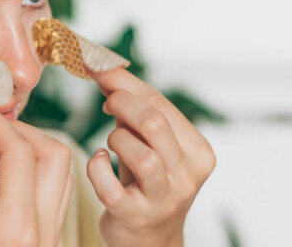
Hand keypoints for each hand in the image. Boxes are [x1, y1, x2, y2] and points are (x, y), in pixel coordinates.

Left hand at [86, 68, 215, 246]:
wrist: (148, 236)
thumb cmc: (145, 181)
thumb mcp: (148, 142)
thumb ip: (133, 110)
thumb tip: (103, 70)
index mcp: (197, 151)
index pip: (161, 104)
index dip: (124, 81)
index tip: (96, 64)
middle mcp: (188, 175)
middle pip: (154, 123)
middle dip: (121, 103)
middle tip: (107, 103)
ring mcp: (164, 198)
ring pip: (140, 154)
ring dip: (115, 139)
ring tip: (110, 144)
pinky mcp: (135, 216)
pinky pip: (110, 185)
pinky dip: (97, 167)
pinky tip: (99, 161)